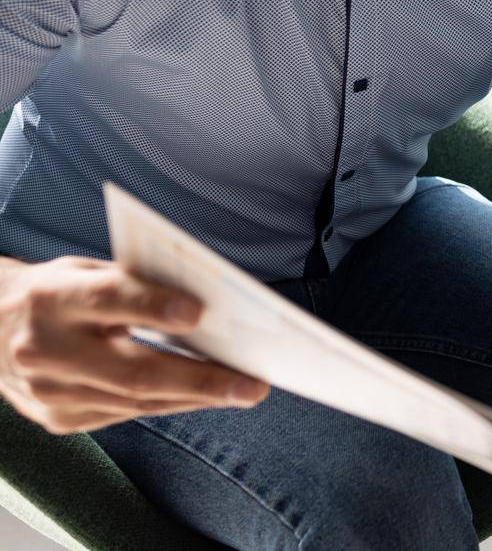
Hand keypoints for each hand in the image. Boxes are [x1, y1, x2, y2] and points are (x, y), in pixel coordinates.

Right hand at [0, 256, 269, 434]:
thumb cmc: (58, 292)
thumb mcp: (85, 271)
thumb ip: (135, 282)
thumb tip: (209, 304)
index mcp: (51, 297)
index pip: (107, 299)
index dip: (152, 305)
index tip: (199, 312)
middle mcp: (43, 348)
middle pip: (131, 370)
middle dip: (199, 380)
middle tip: (252, 385)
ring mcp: (47, 391)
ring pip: (134, 401)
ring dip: (196, 398)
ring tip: (243, 392)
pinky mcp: (57, 418)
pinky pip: (126, 413)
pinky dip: (170, 403)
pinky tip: (205, 396)